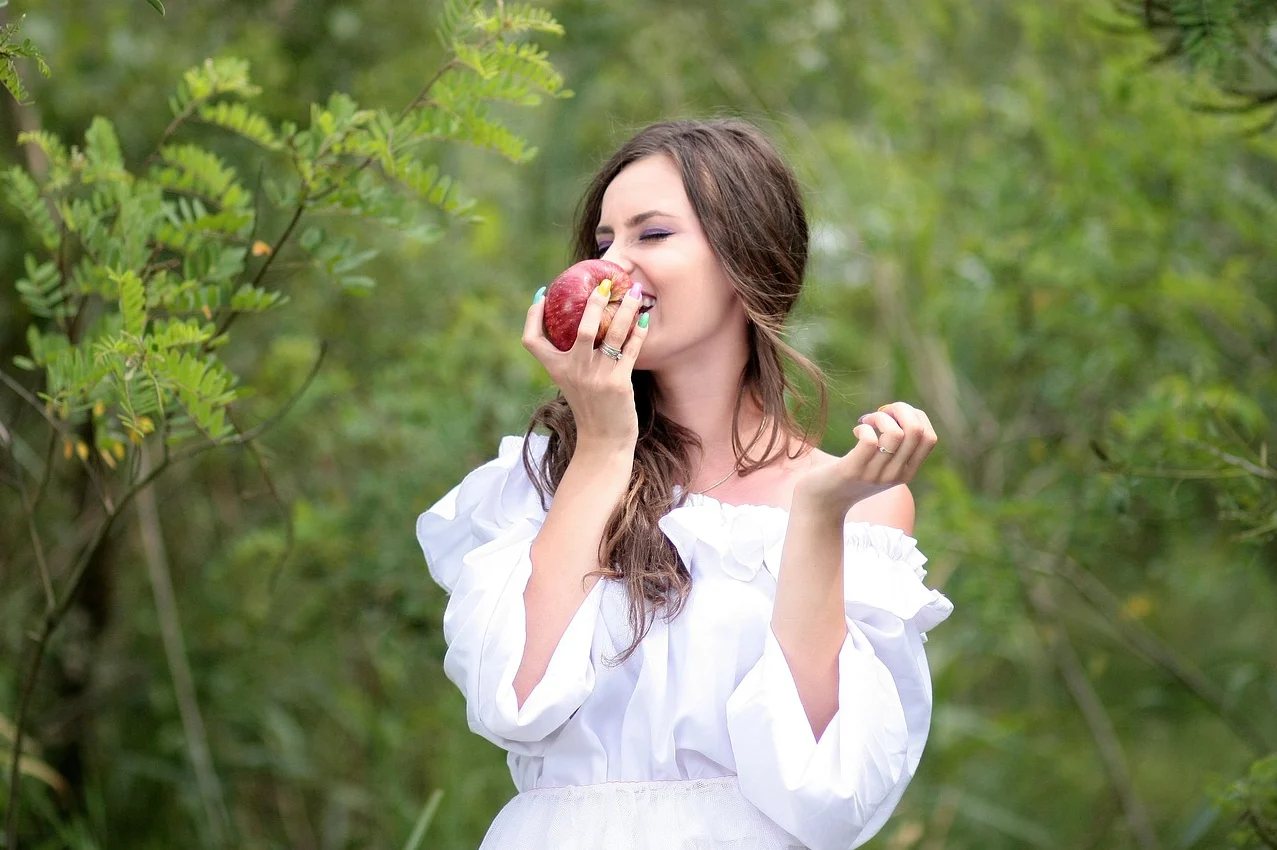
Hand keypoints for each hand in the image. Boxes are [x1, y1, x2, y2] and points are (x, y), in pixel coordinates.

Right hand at [522, 281, 648, 451]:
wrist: (604, 441)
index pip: (531, 340)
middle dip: (594, 302)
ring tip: (637, 291)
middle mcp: (574, 371)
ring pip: (612, 334)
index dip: (532, 315)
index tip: (541, 293)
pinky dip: (639, 332)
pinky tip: (645, 319)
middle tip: (605, 284)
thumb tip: (584, 324)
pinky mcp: (619, 383)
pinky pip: (630, 350)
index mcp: (556, 369)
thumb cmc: (589, 407)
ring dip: (626, 309)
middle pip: (580, 328)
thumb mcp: (571, 383)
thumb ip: (572, 358)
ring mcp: (597, 377)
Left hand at [795, 401, 937, 514]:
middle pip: (916, 430)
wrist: (821, 503)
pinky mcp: (853, 470)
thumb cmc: (850, 475)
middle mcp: (896, 475)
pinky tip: (856, 432)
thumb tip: (899, 410)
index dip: (915, 416)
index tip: (894, 415)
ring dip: (880, 417)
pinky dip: (864, 429)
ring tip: (866, 423)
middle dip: (901, 409)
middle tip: (880, 412)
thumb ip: (894, 445)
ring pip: (896, 433)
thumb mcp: (880, 464)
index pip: (930, 437)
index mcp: (908, 472)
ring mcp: (876, 474)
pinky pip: (870, 441)